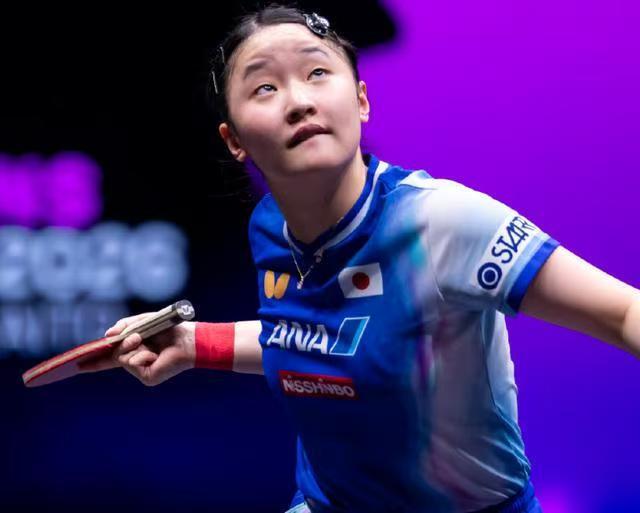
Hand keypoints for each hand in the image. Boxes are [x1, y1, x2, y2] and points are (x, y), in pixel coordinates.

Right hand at [78, 313, 195, 385]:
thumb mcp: (142, 321)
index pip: (110, 357)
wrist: (188, 338)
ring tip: (144, 341)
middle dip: (108, 352)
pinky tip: (154, 354)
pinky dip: (140, 355)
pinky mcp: (147, 378)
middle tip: (116, 347)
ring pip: (121, 358)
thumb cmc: (168, 328)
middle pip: (111, 359)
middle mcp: (136, 362)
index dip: (93, 360)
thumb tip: (106, 337)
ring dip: (131, 346)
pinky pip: (132, 364)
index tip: (77, 364)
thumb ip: (123, 326)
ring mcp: (141, 371)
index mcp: (135, 350)